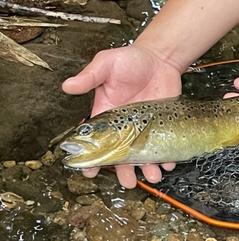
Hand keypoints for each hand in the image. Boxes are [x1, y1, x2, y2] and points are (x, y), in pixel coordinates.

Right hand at [62, 44, 181, 187]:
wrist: (160, 58)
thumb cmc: (130, 60)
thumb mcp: (106, 64)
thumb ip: (89, 76)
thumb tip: (67, 85)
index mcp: (106, 115)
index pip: (96, 141)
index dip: (92, 158)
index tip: (90, 171)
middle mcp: (125, 127)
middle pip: (121, 155)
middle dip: (124, 171)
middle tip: (128, 182)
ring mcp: (145, 129)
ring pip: (144, 156)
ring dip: (148, 168)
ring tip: (152, 175)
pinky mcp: (163, 126)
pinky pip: (165, 147)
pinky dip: (168, 158)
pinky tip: (169, 163)